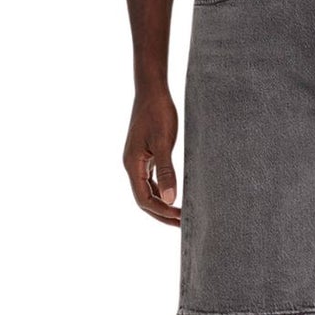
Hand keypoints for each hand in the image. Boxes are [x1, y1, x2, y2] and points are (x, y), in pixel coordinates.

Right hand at [124, 84, 181, 224]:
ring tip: (181, 213)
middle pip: (144, 199)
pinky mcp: (145, 155)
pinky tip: (174, 194)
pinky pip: (150, 180)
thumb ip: (166, 171)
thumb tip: (170, 198)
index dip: (161, 212)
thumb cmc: (158, 113)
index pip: (144, 199)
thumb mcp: (164, 142)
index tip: (181, 218)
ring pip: (147, 191)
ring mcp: (137, 161)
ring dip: (162, 203)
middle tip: (183, 224)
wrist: (152, 90)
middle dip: (162, 213)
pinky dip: (161, 190)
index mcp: (133, 165)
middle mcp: (132, 166)